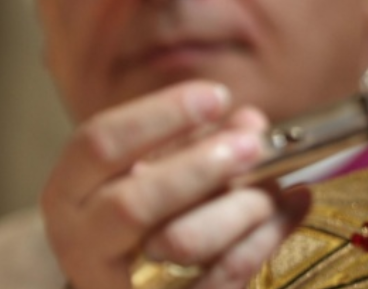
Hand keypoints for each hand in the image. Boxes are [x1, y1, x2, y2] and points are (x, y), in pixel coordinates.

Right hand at [42, 81, 310, 288]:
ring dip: (240, 206)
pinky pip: (220, 280)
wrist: (146, 280)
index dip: (162, 115)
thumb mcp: (170, 164)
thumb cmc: (160, 209)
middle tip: (253, 144)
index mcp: (72, 190)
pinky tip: (294, 205)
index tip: (218, 97)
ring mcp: (118, 284)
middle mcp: (83, 240)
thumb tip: (249, 122)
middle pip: (133, 203)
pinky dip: (264, 238)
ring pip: (180, 243)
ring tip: (276, 183)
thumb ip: (203, 139)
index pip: (99, 142)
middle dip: (202, 167)